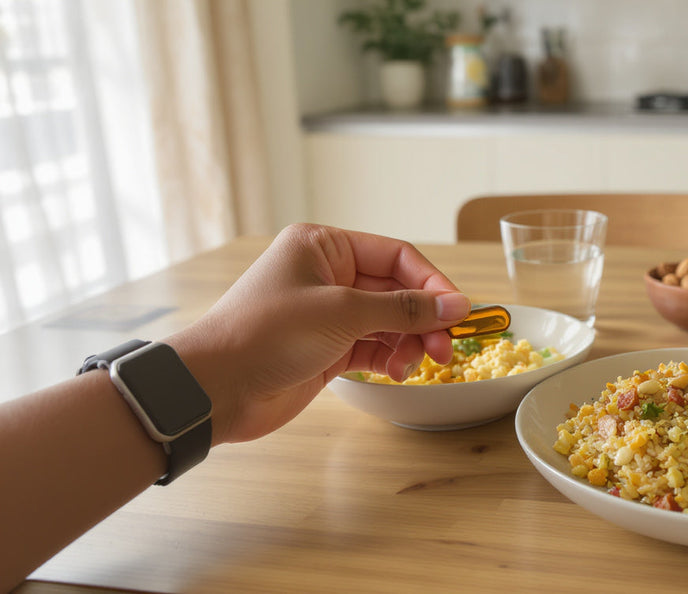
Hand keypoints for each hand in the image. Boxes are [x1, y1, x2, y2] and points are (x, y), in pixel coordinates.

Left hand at [166, 224, 470, 444]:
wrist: (216, 388)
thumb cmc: (265, 334)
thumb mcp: (341, 313)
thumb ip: (403, 309)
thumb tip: (456, 305)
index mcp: (324, 246)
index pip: (396, 255)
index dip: (432, 283)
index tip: (459, 311)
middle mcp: (328, 274)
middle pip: (397, 290)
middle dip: (424, 318)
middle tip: (445, 347)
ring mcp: (328, 314)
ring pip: (389, 321)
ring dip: (410, 342)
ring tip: (415, 365)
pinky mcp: (327, 348)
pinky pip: (375, 346)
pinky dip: (392, 358)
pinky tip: (398, 372)